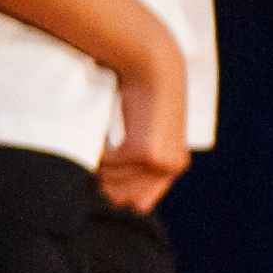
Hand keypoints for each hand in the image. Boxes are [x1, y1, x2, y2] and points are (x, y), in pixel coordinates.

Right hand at [96, 47, 191, 213]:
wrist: (155, 68)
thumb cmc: (147, 95)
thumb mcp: (149, 130)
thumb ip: (140, 157)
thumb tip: (110, 189)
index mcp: (174, 166)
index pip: (139, 204)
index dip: (117, 192)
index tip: (105, 176)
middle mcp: (169, 168)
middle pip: (121, 198)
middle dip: (105, 182)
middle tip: (101, 159)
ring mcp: (157, 162)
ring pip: (111, 179)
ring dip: (99, 164)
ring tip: (102, 144)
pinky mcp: (142, 151)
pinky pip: (106, 163)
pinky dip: (98, 150)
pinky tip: (102, 136)